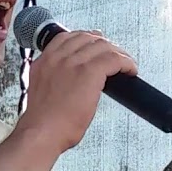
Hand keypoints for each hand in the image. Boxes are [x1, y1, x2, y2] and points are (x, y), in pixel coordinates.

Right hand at [15, 31, 137, 152]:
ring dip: (118, 53)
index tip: (95, 47)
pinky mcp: (89, 72)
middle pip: (87, 37)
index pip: (66, 38)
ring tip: (126, 64)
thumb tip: (70, 82)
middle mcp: (57, 58)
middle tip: (114, 55)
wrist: (41, 133)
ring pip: (102, 45)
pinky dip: (126, 63)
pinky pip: (114, 58)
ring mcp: (73, 63)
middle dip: (103, 44)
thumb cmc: (42, 122)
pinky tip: (130, 70)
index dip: (85, 39)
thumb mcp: (41, 91)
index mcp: (44, 62)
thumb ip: (53, 79)